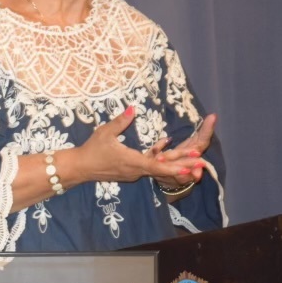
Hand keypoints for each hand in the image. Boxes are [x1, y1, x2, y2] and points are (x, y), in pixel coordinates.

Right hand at [68, 108, 216, 187]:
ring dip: (174, 166)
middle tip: (201, 163)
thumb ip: (120, 122)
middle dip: (182, 166)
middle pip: (162, 170)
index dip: (174, 166)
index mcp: (132, 162)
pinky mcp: (131, 173)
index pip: (157, 167)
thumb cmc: (92, 149)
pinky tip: (168, 156)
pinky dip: (161, 165)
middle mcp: (136, 171)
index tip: (189, 165)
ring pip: (157, 171)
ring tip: (193, 162)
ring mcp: (134, 174)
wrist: (80, 167)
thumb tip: (133, 109)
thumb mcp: (104, 133)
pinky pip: (149, 169)